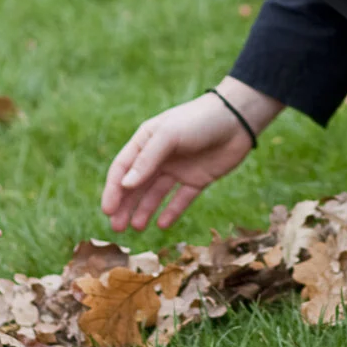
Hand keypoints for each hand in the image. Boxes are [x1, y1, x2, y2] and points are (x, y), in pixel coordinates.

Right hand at [101, 82, 277, 231]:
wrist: (238, 119)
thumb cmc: (199, 120)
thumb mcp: (169, 136)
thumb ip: (147, 160)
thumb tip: (125, 186)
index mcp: (146, 141)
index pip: (123, 168)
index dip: (113, 190)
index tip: (107, 210)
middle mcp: (159, 156)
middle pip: (136, 185)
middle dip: (125, 206)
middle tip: (117, 227)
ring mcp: (179, 168)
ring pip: (156, 194)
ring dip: (144, 210)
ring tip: (137, 228)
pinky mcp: (198, 179)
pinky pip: (181, 199)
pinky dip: (171, 211)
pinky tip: (162, 225)